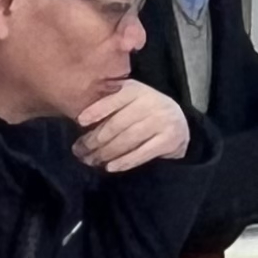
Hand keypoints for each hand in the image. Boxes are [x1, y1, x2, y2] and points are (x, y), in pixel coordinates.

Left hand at [73, 82, 190, 172]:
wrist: (178, 123)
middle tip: (80, 151)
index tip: (80, 122)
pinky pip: (142, 153)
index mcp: (136, 90)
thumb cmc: (143, 112)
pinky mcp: (169, 139)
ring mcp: (162, 121)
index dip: (97, 110)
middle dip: (94, 139)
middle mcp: (151, 103)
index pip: (115, 99)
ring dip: (106, 153)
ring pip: (127, 140)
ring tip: (91, 160)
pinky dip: (124, 161)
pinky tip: (111, 167)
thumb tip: (80, 122)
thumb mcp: (129, 100)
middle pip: (117, 124)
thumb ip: (110, 105)